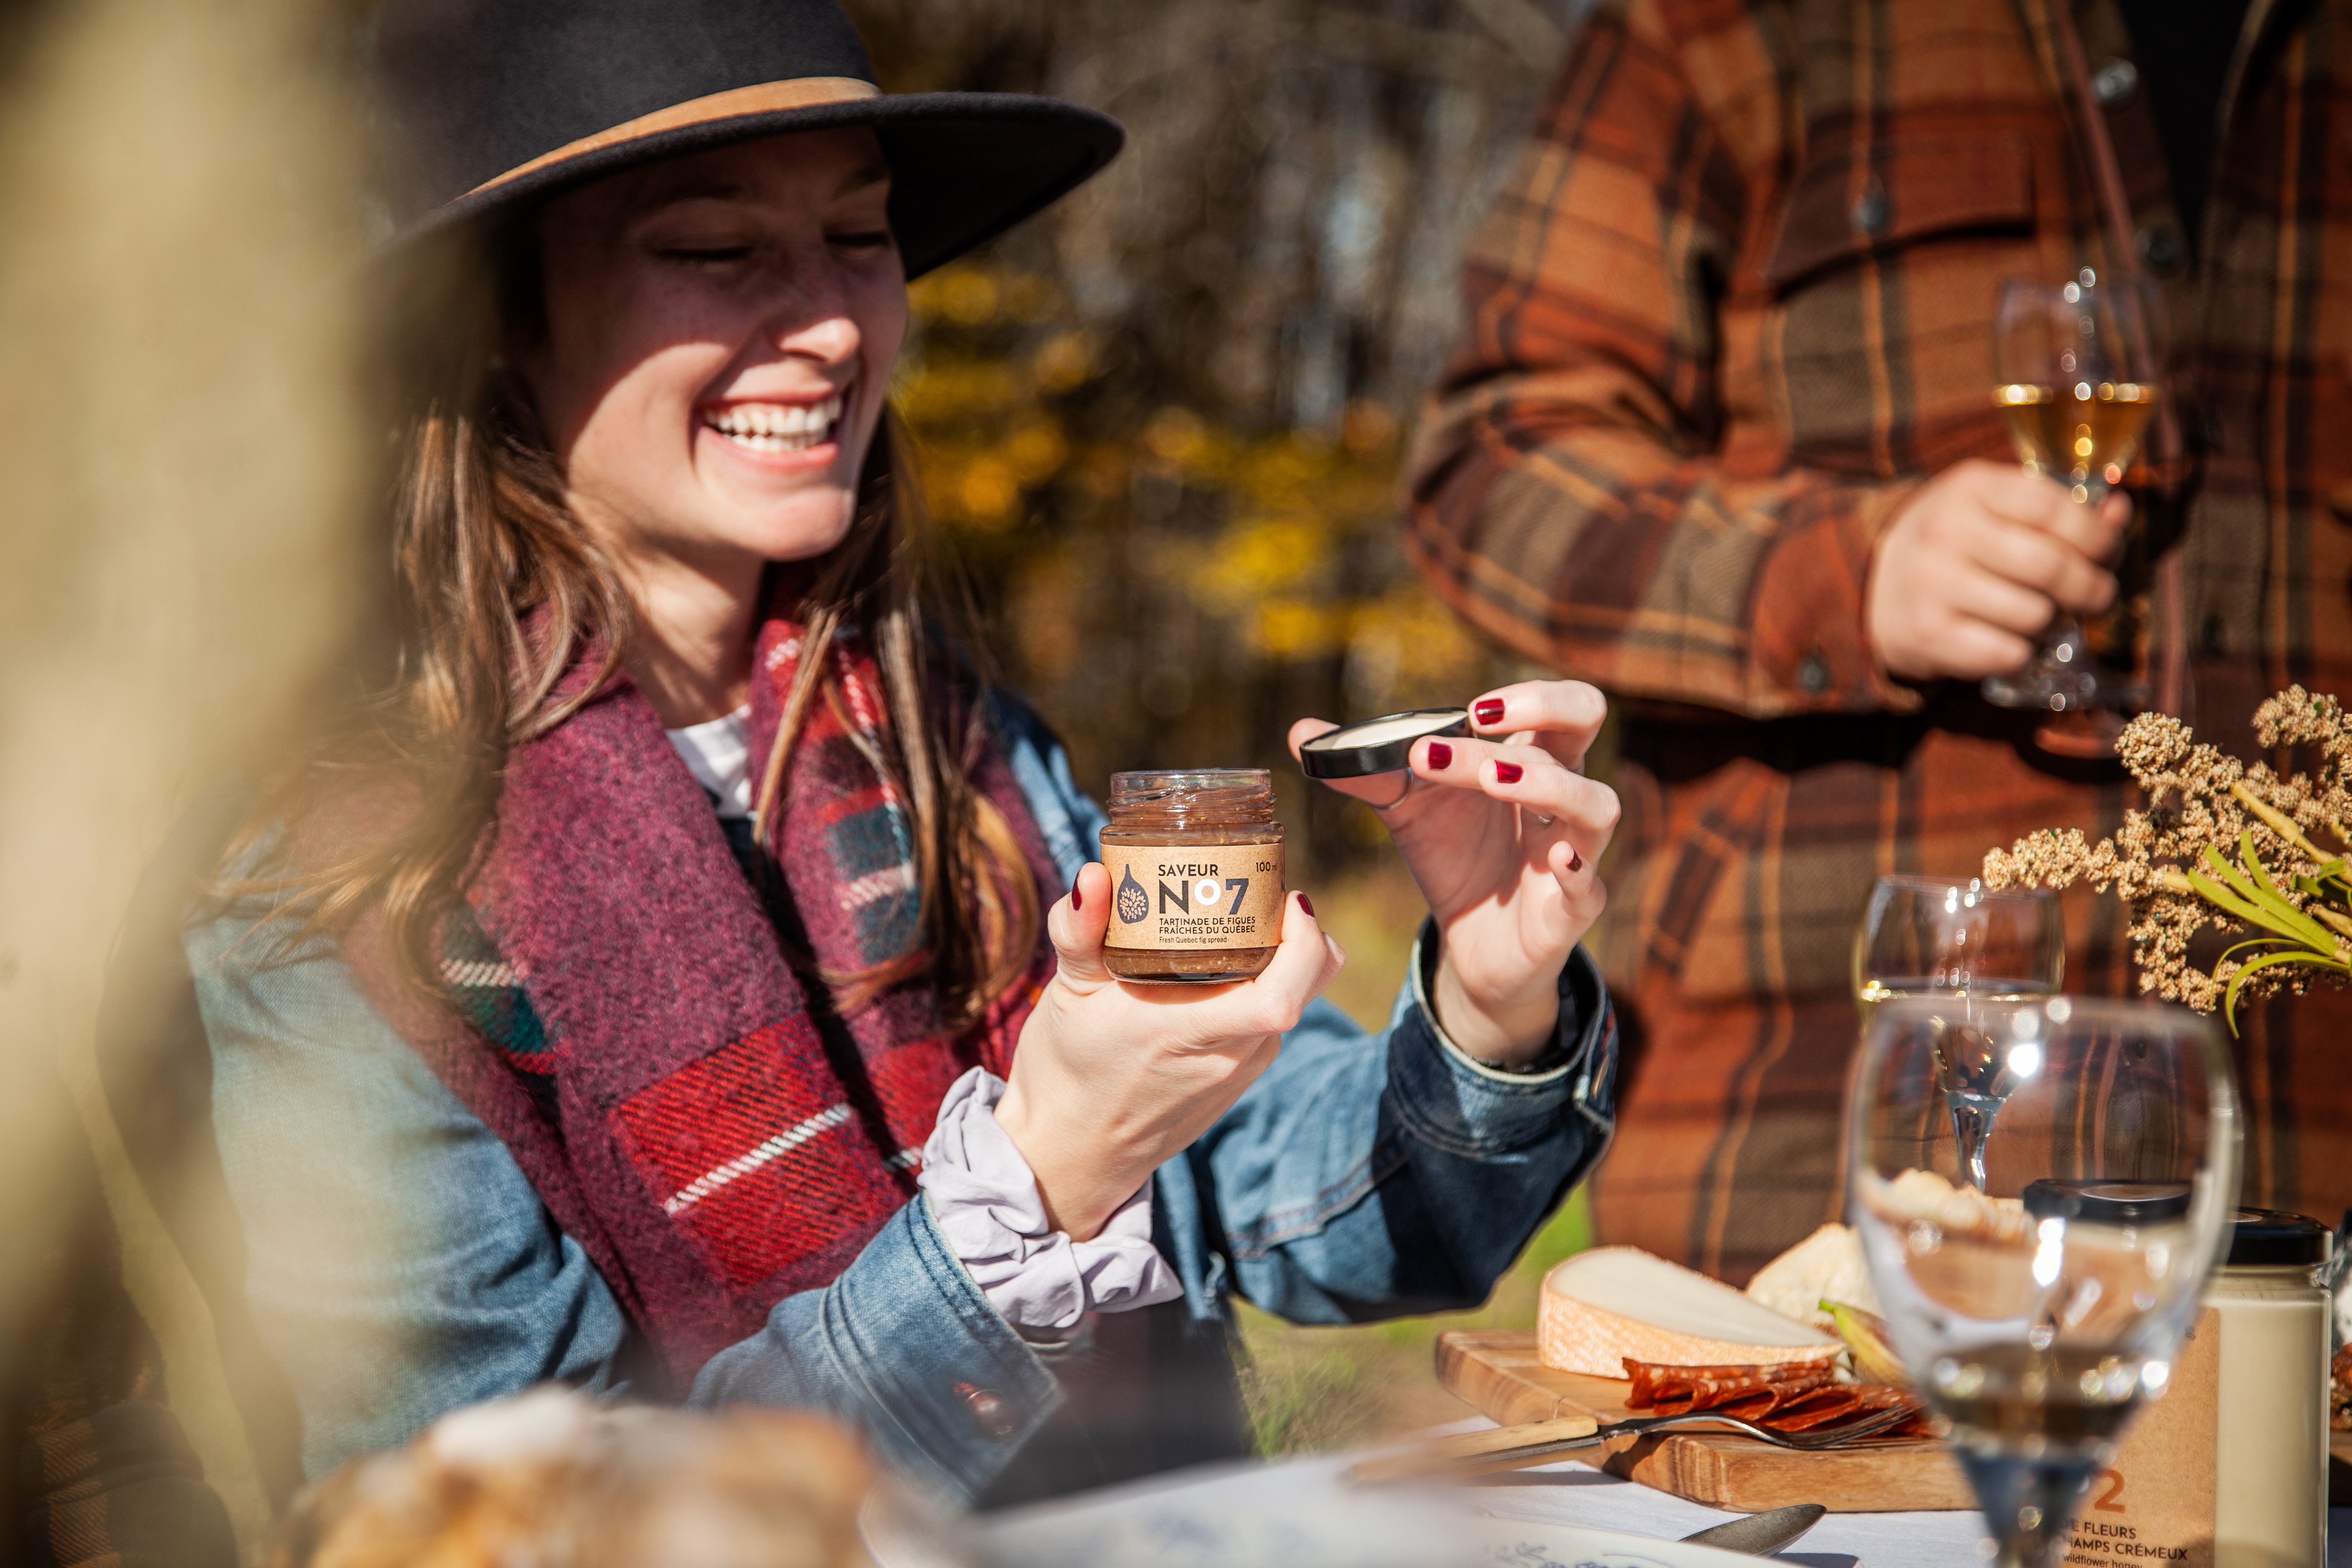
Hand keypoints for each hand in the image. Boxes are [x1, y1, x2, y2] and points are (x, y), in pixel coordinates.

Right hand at [994, 883, 1343, 1240]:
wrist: (1071, 1152)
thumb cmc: (1067, 1072)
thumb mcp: (1067, 995)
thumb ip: (1079, 932)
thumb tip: (1093, 874)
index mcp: (1187, 1033)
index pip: (1281, 996)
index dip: (1303, 942)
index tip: (1285, 897)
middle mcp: (1229, 1057)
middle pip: (1306, 987)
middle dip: (1299, 930)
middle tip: (1257, 889)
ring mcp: (1241, 1071)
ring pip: (1295, 1001)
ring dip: (1281, 955)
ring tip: (1233, 918)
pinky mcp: (1240, 1078)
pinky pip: (1272, 1019)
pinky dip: (1263, 982)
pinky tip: (1219, 964)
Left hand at [1287, 680, 1617, 1067]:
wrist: (1470, 944)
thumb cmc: (1455, 858)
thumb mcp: (1407, 810)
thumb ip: (1362, 771)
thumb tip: (1299, 732)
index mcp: (1529, 759)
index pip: (1554, 704)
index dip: (1524, 696)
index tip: (1469, 709)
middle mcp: (1562, 795)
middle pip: (1587, 723)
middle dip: (1545, 708)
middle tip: (1481, 720)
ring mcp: (1574, 850)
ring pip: (1595, 804)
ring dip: (1546, 784)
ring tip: (1492, 777)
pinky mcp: (1569, 910)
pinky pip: (1589, 885)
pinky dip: (1576, 868)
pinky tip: (1555, 857)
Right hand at [1867, 459, 2130, 682]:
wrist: (1869, 585)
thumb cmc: (1952, 542)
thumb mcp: (1993, 508)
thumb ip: (2057, 509)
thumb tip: (2120, 512)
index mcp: (1969, 487)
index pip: (2054, 508)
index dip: (2096, 534)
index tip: (2107, 551)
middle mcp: (1946, 531)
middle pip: (2051, 567)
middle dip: (2091, 588)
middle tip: (2096, 597)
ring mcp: (1933, 585)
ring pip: (2034, 615)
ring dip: (2051, 623)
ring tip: (2041, 616)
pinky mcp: (1929, 635)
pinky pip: (2007, 654)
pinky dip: (2021, 653)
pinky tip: (2010, 640)